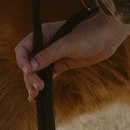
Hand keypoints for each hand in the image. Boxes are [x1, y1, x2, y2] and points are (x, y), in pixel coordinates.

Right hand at [14, 10, 129, 97]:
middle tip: (37, 87)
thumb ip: (48, 55)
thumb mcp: (67, 45)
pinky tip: (38, 95)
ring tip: (34, 95)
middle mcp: (44, 44)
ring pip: (36, 71)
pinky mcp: (60, 64)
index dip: (22, 61)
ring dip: (33, 82)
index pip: (23, 48)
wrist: (107, 38)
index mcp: (42, 34)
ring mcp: (52, 55)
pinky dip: (42, 84)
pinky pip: (46, 75)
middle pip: (28, 62)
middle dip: (30, 76)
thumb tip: (30, 67)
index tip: (28, 71)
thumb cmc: (88, 35)